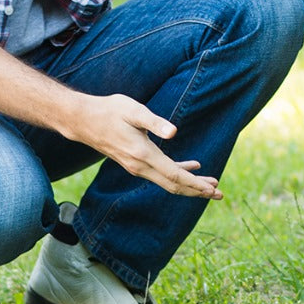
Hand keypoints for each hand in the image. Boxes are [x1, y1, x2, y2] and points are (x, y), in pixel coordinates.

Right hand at [70, 94, 222, 198]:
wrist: (83, 121)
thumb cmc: (110, 111)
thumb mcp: (133, 110)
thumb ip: (154, 122)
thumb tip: (174, 132)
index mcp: (143, 154)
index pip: (174, 175)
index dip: (195, 183)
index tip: (212, 189)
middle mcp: (140, 166)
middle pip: (174, 185)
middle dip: (197, 190)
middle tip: (219, 194)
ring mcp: (136, 167)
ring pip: (168, 181)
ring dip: (190, 184)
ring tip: (211, 185)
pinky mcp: (135, 163)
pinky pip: (160, 173)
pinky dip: (178, 172)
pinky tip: (192, 166)